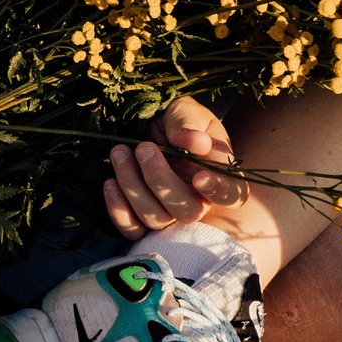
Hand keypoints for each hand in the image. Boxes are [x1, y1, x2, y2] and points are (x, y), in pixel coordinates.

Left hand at [103, 94, 250, 232]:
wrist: (154, 126)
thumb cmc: (178, 120)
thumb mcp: (186, 111)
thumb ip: (189, 124)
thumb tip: (198, 143)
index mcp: (222, 177)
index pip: (231, 195)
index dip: (218, 191)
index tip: (199, 176)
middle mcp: (199, 201)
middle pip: (187, 212)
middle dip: (159, 180)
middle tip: (143, 147)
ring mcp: (171, 213)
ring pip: (155, 219)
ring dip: (132, 186)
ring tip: (120, 152)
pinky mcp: (142, 217)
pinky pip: (132, 229)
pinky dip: (118, 210)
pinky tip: (110, 183)